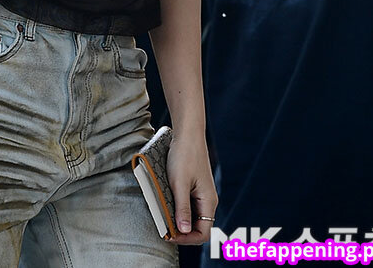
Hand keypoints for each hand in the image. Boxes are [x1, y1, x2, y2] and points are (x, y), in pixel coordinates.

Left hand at [164, 130, 217, 245]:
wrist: (188, 133)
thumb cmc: (184, 155)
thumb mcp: (179, 183)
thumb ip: (182, 208)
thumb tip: (183, 230)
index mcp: (208, 202)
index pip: (203, 233)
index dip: (186, 239)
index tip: (169, 235)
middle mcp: (208, 200)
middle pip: (198, 227)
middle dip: (181, 232)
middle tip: (163, 229)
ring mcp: (202, 194)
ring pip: (192, 217)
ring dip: (178, 220)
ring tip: (163, 218)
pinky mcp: (195, 187)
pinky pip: (189, 205)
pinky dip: (178, 210)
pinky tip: (167, 205)